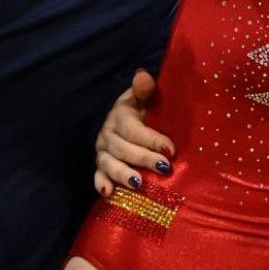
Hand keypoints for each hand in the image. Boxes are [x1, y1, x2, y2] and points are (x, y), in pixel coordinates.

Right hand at [93, 69, 173, 195]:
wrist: (125, 118)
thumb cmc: (142, 108)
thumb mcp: (144, 96)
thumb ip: (145, 89)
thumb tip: (143, 76)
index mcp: (120, 116)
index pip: (134, 129)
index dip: (152, 139)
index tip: (170, 150)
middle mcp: (108, 134)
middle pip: (123, 149)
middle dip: (144, 159)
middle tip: (164, 168)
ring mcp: (103, 151)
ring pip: (109, 164)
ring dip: (123, 174)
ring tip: (138, 184)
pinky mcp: (101, 166)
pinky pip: (98, 176)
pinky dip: (101, 184)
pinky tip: (109, 193)